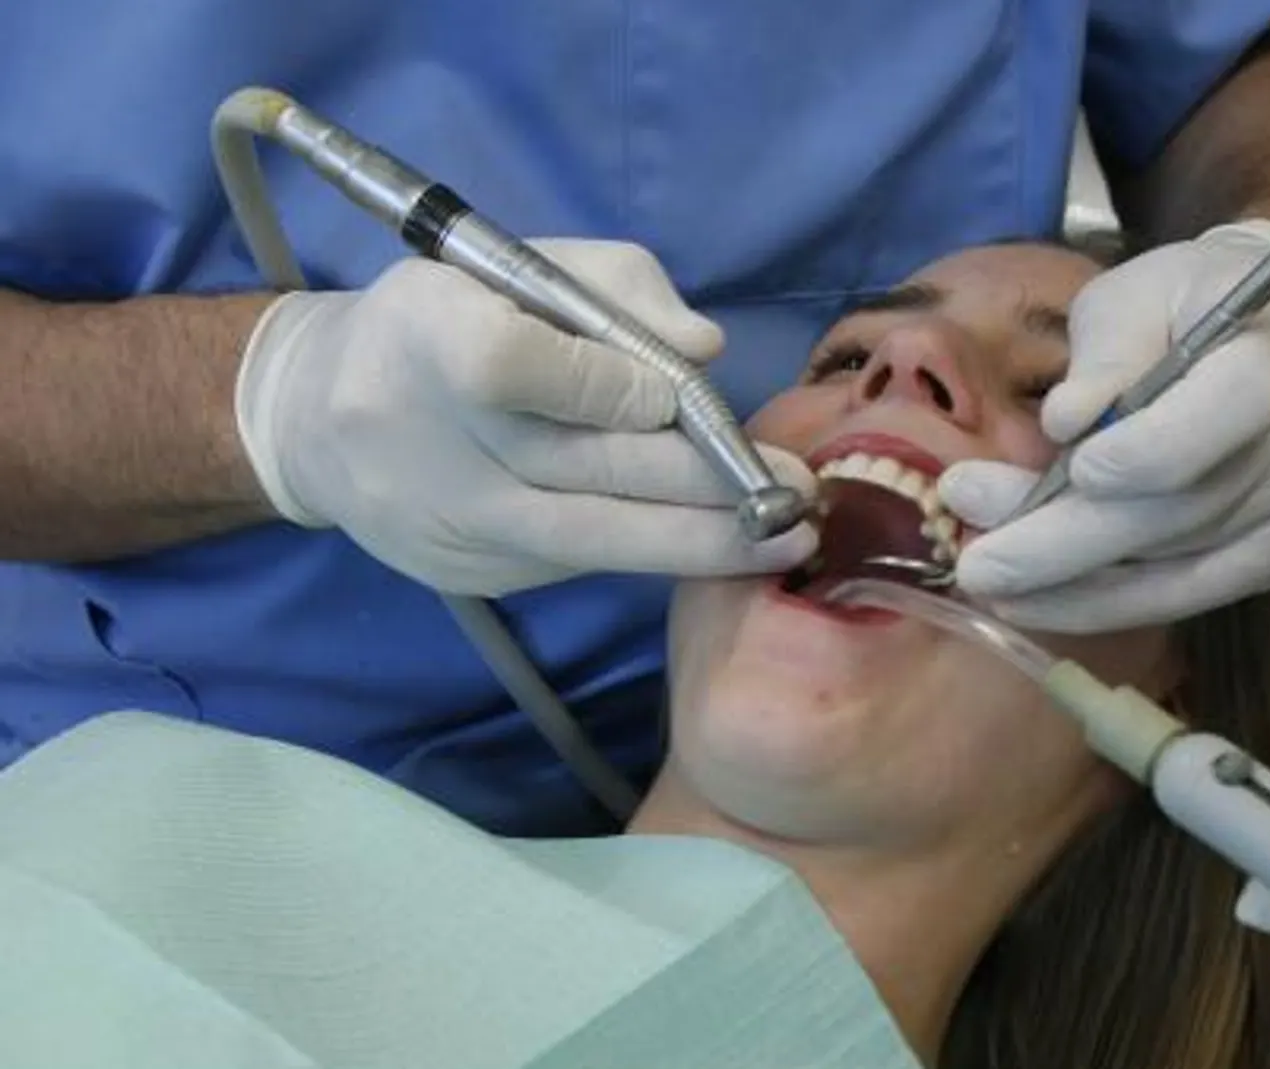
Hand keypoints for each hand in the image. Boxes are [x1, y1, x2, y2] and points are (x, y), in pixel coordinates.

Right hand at [234, 238, 814, 595]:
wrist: (316, 419)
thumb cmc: (443, 319)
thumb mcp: (513, 264)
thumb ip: (617, 285)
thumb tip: (705, 346)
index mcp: (431, 337)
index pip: (520, 371)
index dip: (605, 385)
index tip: (674, 393)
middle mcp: (437, 441)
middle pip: (583, 469)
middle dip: (706, 485)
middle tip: (798, 494)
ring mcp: (454, 519)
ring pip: (593, 537)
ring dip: (701, 545)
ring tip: (786, 540)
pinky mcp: (471, 572)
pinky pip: (578, 561)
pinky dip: (651, 550)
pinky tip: (714, 544)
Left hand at [937, 218, 1269, 631]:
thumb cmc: (1201, 303)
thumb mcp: (1145, 288)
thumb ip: (1109, 347)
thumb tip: (1064, 419)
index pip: (1221, 414)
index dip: (1147, 451)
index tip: (1073, 463)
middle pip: (1179, 511)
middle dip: (1067, 542)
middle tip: (977, 562)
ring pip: (1175, 567)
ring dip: (1069, 579)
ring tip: (986, 574)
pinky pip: (1186, 595)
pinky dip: (1108, 604)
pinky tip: (1037, 602)